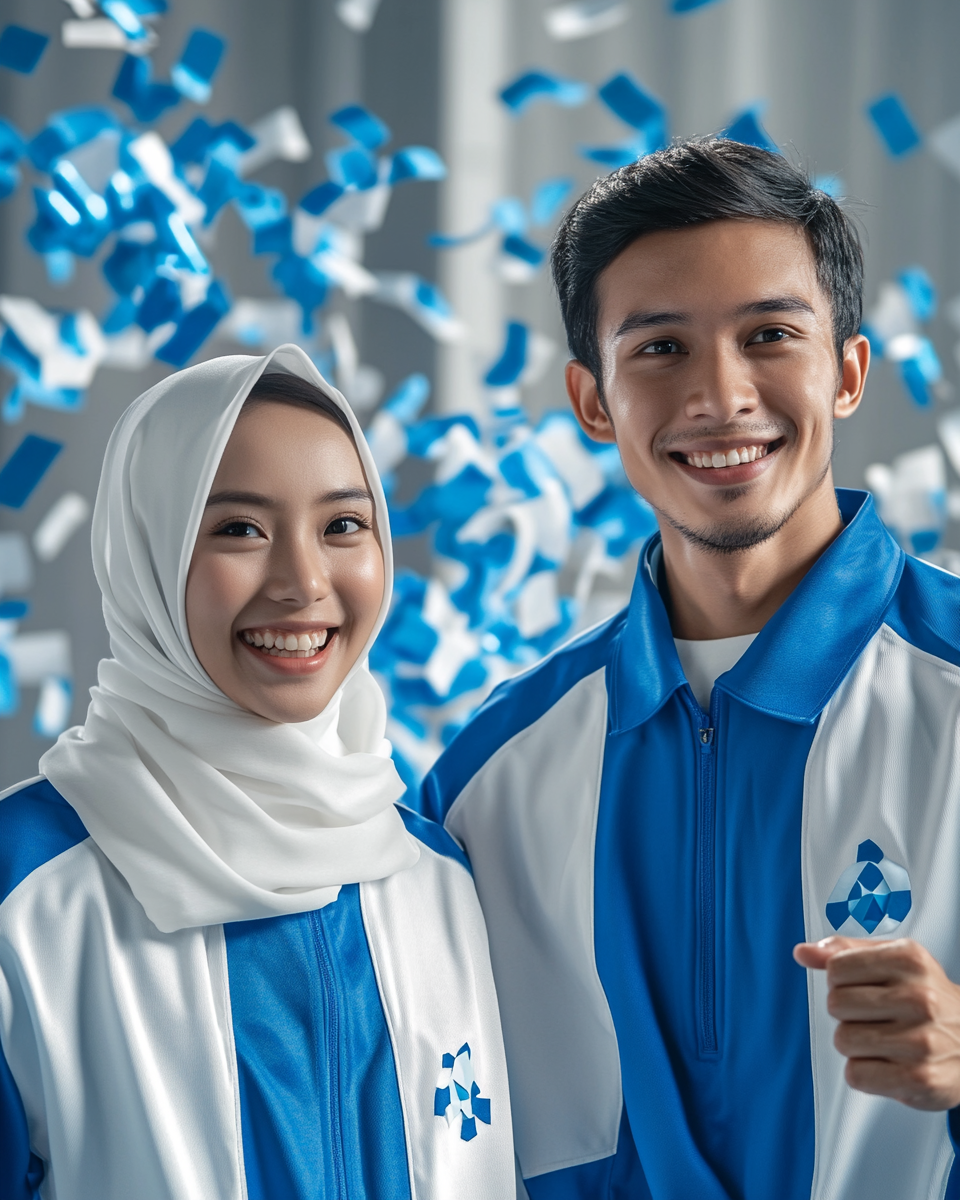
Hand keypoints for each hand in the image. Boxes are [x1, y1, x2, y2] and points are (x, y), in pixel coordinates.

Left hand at [793, 937, 959, 1109]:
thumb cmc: (926, 998)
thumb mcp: (893, 961)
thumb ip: (845, 952)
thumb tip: (802, 952)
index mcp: (909, 960)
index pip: (836, 968)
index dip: (842, 981)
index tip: (864, 988)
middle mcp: (919, 998)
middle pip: (835, 1004)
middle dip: (848, 1013)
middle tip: (877, 1017)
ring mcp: (921, 1040)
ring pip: (843, 1040)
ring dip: (856, 1045)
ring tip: (885, 1041)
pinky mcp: (920, 1079)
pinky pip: (856, 1075)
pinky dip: (865, 1073)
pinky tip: (889, 1064)